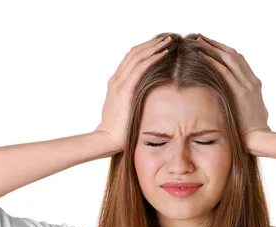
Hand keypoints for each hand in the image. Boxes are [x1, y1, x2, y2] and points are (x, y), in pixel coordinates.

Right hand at [94, 35, 171, 154]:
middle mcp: (117, 79)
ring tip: (169, 40)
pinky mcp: (126, 90)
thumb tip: (146, 102)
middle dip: (152, 43)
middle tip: (167, 37)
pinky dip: (154, 57)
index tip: (159, 45)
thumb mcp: (124, 111)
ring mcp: (120, 83)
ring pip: (139, 56)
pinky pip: (142, 67)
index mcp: (116, 83)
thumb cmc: (117, 130)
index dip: (145, 49)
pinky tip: (165, 52)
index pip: (131, 59)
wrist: (106, 139)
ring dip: (155, 46)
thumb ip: (131, 101)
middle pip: (135, 53)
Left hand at [195, 34, 271, 154]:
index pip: (238, 61)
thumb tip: (239, 105)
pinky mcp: (239, 91)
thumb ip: (246, 104)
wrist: (259, 138)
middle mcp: (250, 80)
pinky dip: (212, 60)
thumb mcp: (253, 112)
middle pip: (232, 54)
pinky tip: (201, 54)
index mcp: (253, 84)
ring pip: (228, 57)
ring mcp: (246, 84)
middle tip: (200, 38)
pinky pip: (224, 70)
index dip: (224, 51)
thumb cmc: (253, 131)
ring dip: (212, 47)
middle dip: (215, 44)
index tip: (211, 46)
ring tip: (197, 40)